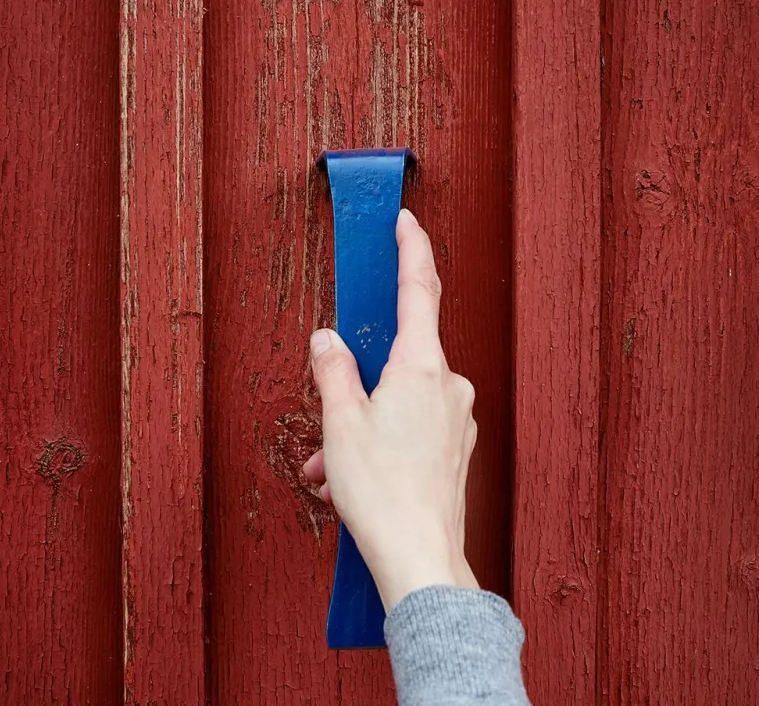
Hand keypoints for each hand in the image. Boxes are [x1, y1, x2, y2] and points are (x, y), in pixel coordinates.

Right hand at [302, 209, 478, 610]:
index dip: (411, 248)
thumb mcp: (340, 423)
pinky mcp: (455, 445)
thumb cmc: (382, 492)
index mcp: (423, 367)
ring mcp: (456, 417)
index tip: (405, 220)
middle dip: (354, 385)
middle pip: (395, 358)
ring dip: (359, 423)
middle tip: (324, 424)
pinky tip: (352, 478)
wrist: (420, 559)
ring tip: (330, 467)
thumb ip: (333, 371)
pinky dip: (379, 441)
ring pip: (397, 399)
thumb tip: (327, 341)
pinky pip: (412, 425)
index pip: (419, 289)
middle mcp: (448, 385)